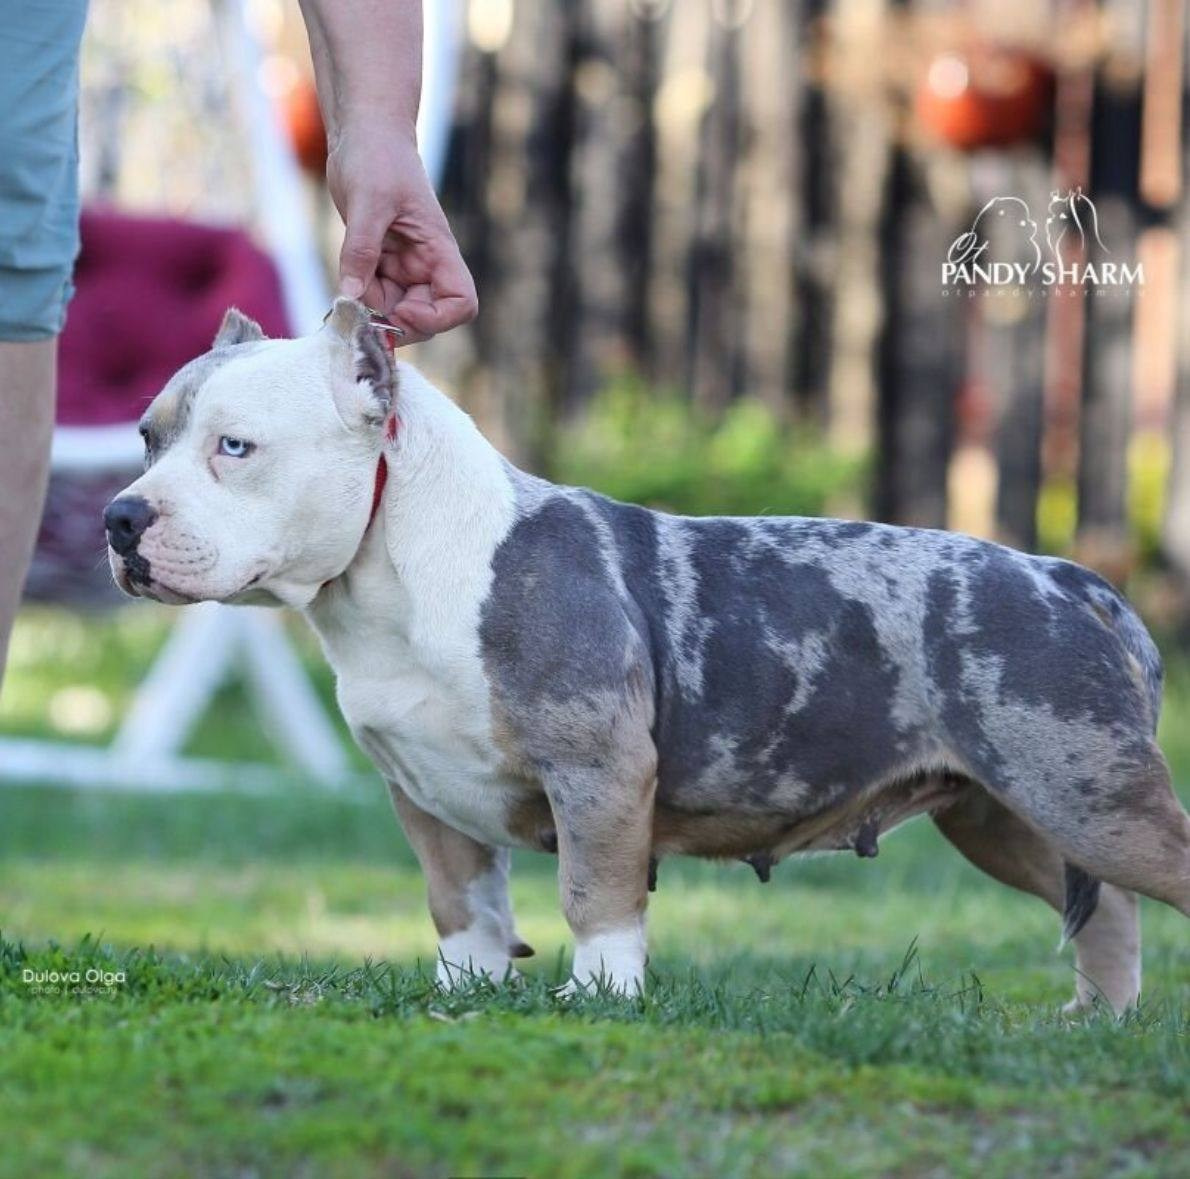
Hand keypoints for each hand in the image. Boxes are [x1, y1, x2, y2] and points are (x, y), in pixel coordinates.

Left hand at [326, 125, 476, 343]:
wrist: (364, 134)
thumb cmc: (378, 156)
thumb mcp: (367, 202)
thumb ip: (360, 251)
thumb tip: (351, 297)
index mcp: (439, 251)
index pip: (461, 303)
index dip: (438, 319)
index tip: (402, 311)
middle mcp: (427, 266)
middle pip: (426, 318)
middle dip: (396, 321)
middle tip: (362, 308)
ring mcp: (405, 268)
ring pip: (395, 312)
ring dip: (371, 308)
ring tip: (350, 277)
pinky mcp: (383, 265)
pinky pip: (374, 296)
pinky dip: (359, 296)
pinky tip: (347, 274)